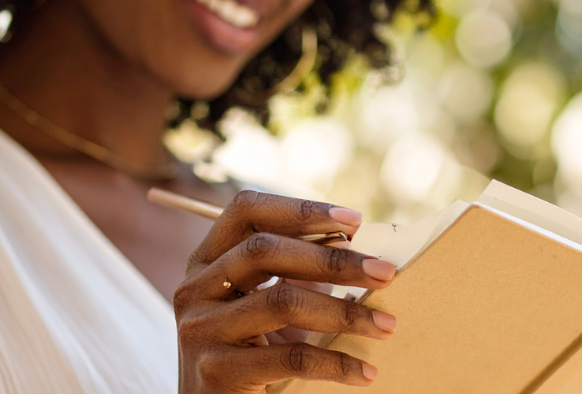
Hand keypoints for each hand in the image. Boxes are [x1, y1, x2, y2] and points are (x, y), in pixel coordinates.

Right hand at [175, 190, 396, 393]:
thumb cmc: (249, 355)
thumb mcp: (262, 305)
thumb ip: (294, 273)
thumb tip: (356, 248)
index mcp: (205, 261)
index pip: (246, 210)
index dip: (300, 210)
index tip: (354, 221)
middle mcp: (195, 288)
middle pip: (264, 251)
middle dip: (333, 260)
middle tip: (385, 273)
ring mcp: (200, 329)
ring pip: (281, 301)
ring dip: (344, 312)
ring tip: (386, 324)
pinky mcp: (216, 371)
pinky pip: (290, 357)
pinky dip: (336, 363)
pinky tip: (365, 371)